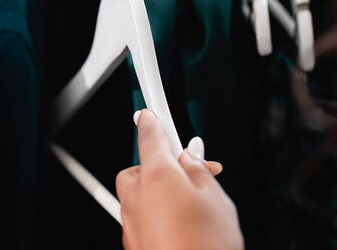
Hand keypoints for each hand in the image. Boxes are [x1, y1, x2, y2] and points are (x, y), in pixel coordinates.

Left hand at [116, 109, 243, 249]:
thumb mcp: (217, 200)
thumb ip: (200, 171)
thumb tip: (191, 156)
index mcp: (157, 176)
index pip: (150, 136)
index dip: (152, 119)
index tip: (148, 110)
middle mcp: (136, 197)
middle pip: (140, 167)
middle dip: (158, 166)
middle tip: (188, 174)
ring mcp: (130, 223)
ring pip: (139, 194)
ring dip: (157, 193)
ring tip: (190, 208)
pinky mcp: (132, 244)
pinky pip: (140, 218)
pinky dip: (155, 216)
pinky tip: (180, 229)